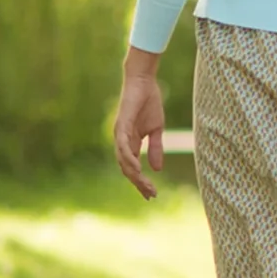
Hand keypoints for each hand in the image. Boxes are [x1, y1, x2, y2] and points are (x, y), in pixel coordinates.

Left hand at [114, 52, 165, 200]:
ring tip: (145, 186)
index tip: (152, 194)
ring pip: (124, 161)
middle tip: (151, 195)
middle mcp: (122, 142)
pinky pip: (123, 147)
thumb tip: (157, 169)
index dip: (142, 182)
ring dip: (134, 175)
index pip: (133, 168)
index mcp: (130, 144)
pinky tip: (137, 168)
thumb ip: (155, 148)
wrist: (143, 82)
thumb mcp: (156, 130)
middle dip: (139, 183)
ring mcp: (119, 135)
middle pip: (127, 169)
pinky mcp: (121, 126)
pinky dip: (129, 159)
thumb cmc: (149, 103)